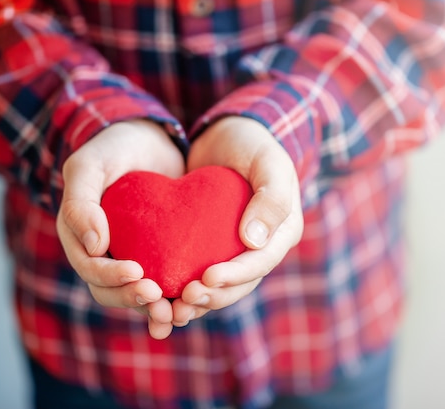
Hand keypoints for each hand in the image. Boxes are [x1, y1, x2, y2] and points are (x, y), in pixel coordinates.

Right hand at [56, 119, 184, 339]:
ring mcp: (131, 257)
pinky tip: (193, 305)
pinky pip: (165, 283)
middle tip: (159, 299)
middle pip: (112, 291)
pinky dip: (176, 298)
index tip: (137, 272)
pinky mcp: (160, 256)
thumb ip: (81, 202)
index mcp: (80, 237)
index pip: (90, 268)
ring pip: (139, 295)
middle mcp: (103, 254)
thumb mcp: (90, 165)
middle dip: (134, 299)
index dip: (110, 276)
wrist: (151, 139)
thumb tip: (95, 247)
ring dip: (156, 309)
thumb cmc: (115, 148)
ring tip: (177, 314)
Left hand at [171, 116, 303, 325]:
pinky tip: (163, 297)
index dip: (236, 275)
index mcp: (281, 232)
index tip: (207, 277)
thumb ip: (271, 198)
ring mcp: (236, 250)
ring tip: (172, 309)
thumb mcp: (269, 162)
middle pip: (240, 283)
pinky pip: (200, 273)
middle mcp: (261, 248)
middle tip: (184, 298)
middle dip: (213, 295)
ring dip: (199, 301)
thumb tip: (254, 240)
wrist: (226, 136)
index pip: (261, 262)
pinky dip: (184, 287)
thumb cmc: (252, 144)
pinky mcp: (212, 249)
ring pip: (220, 287)